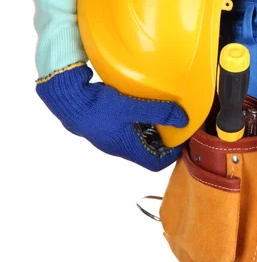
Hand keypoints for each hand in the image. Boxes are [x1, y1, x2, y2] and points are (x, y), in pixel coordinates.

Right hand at [36, 63, 187, 170]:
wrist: (66, 98)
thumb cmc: (96, 107)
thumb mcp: (131, 108)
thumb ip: (158, 112)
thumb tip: (183, 119)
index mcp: (127, 148)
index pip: (156, 163)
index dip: (173, 154)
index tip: (183, 139)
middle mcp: (120, 146)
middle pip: (150, 151)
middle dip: (166, 140)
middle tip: (177, 124)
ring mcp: (113, 136)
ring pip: (140, 138)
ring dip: (153, 128)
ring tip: (164, 113)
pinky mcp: (107, 124)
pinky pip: (130, 127)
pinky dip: (141, 120)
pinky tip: (144, 105)